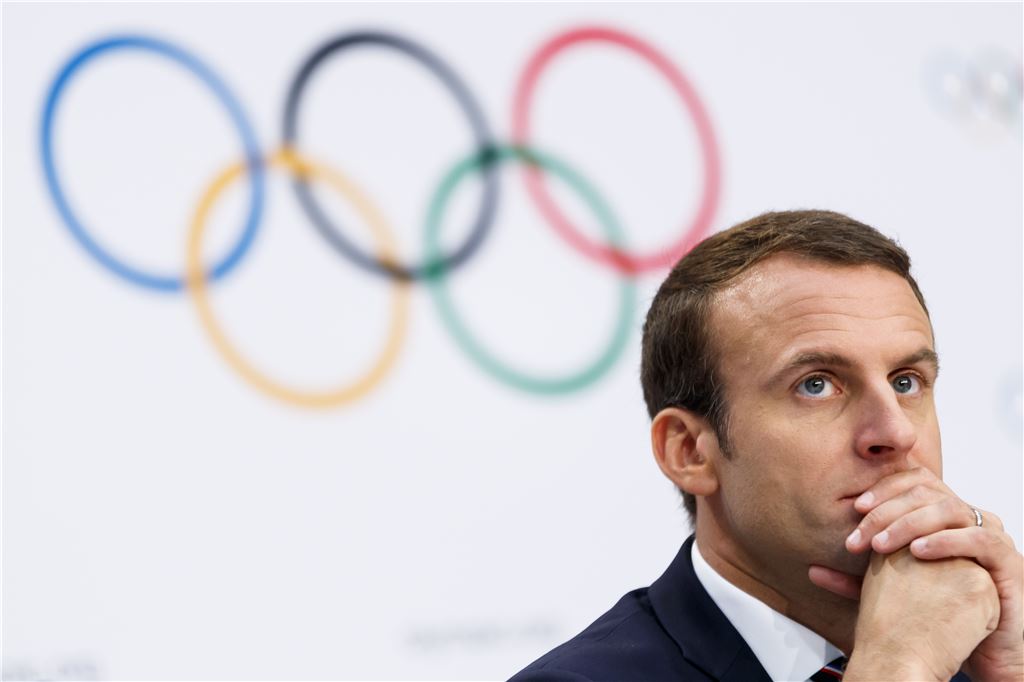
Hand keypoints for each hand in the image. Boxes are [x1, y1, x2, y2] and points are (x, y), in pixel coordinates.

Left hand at [808, 467, 1023, 680]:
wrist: (985, 647)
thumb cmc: (941, 611)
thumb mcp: (893, 589)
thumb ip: (856, 579)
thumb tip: (811, 570)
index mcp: (942, 515)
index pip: (913, 481)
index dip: (883, 489)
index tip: (854, 509)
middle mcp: (968, 517)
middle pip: (926, 491)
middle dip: (887, 509)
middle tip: (859, 535)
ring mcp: (991, 535)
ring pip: (950, 508)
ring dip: (909, 523)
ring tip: (881, 545)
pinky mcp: (1009, 561)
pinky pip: (981, 539)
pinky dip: (946, 541)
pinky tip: (919, 551)